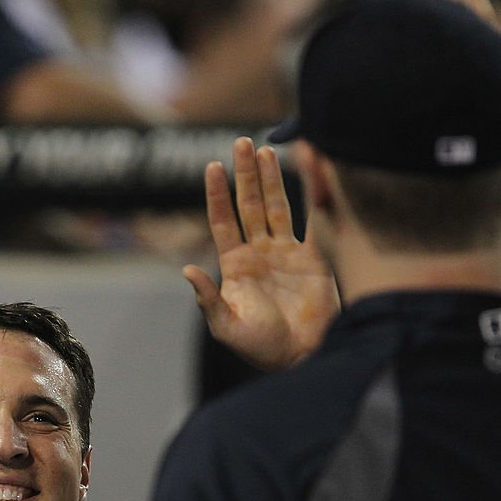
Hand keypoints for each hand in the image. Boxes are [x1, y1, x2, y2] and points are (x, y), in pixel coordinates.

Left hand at [183, 136, 338, 370]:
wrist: (300, 358)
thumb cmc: (260, 348)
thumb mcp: (226, 326)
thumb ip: (208, 299)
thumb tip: (187, 269)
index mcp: (236, 265)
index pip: (223, 221)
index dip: (218, 194)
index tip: (213, 166)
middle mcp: (260, 252)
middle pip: (250, 204)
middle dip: (245, 174)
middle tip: (242, 142)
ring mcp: (287, 252)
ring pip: (278, 206)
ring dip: (271, 179)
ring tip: (265, 150)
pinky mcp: (314, 257)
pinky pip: (311, 220)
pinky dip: (310, 196)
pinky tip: (308, 173)